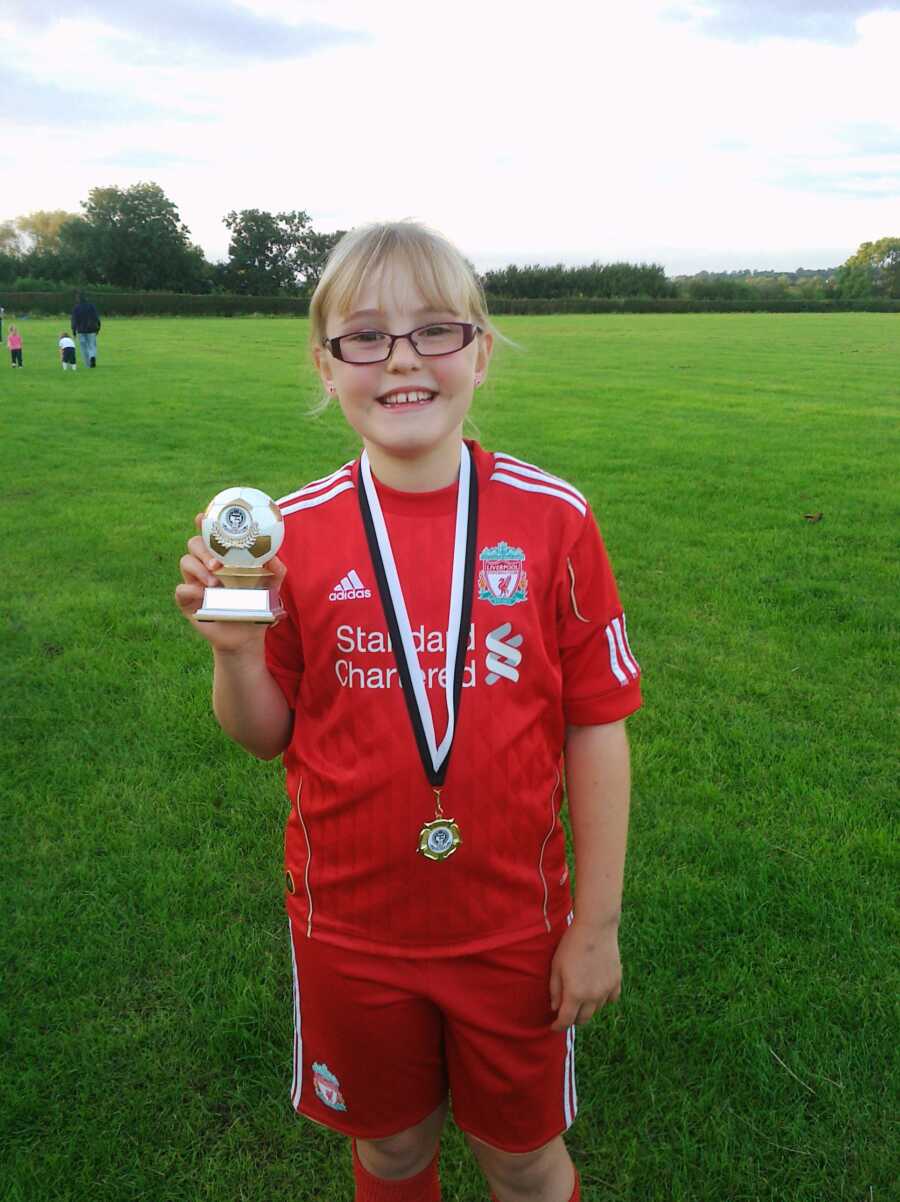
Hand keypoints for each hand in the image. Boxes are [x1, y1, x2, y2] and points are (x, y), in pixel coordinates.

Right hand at [174, 512, 285, 653]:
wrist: (246, 636)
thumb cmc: (256, 607)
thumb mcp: (270, 589)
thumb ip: (276, 572)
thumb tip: (274, 558)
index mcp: (223, 558)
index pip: (210, 534)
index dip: (204, 522)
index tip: (203, 516)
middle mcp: (206, 566)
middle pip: (194, 543)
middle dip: (203, 548)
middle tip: (217, 563)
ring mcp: (195, 582)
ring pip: (185, 562)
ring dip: (198, 569)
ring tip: (215, 582)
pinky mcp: (188, 602)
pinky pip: (181, 590)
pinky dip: (190, 589)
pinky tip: (203, 595)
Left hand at [549, 920, 621, 1030]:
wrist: (596, 927)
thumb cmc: (571, 945)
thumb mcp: (556, 966)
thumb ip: (555, 990)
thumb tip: (556, 1007)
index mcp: (575, 994)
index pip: (566, 1020)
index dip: (558, 1026)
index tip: (553, 1026)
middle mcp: (593, 996)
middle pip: (583, 1019)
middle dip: (573, 1019)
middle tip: (566, 1012)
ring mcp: (607, 990)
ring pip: (597, 1010)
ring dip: (587, 1008)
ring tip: (580, 998)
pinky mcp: (617, 981)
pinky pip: (611, 999)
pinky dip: (603, 999)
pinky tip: (597, 991)